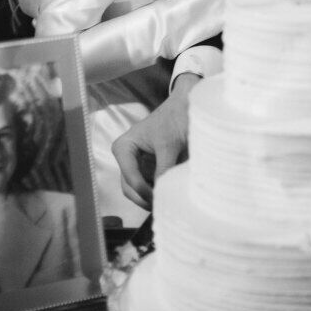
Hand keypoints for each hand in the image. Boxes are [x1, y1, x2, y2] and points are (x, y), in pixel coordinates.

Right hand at [112, 74, 196, 208]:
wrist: (186, 103)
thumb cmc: (175, 117)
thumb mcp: (169, 144)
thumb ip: (164, 168)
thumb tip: (163, 194)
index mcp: (124, 147)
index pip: (131, 178)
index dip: (145, 192)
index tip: (161, 200)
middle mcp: (125, 156)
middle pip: (129, 188)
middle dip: (145, 199)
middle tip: (164, 207)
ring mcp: (135, 163)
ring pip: (137, 191)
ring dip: (151, 198)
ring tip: (169, 202)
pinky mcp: (146, 167)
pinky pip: (147, 186)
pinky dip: (156, 192)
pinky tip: (169, 194)